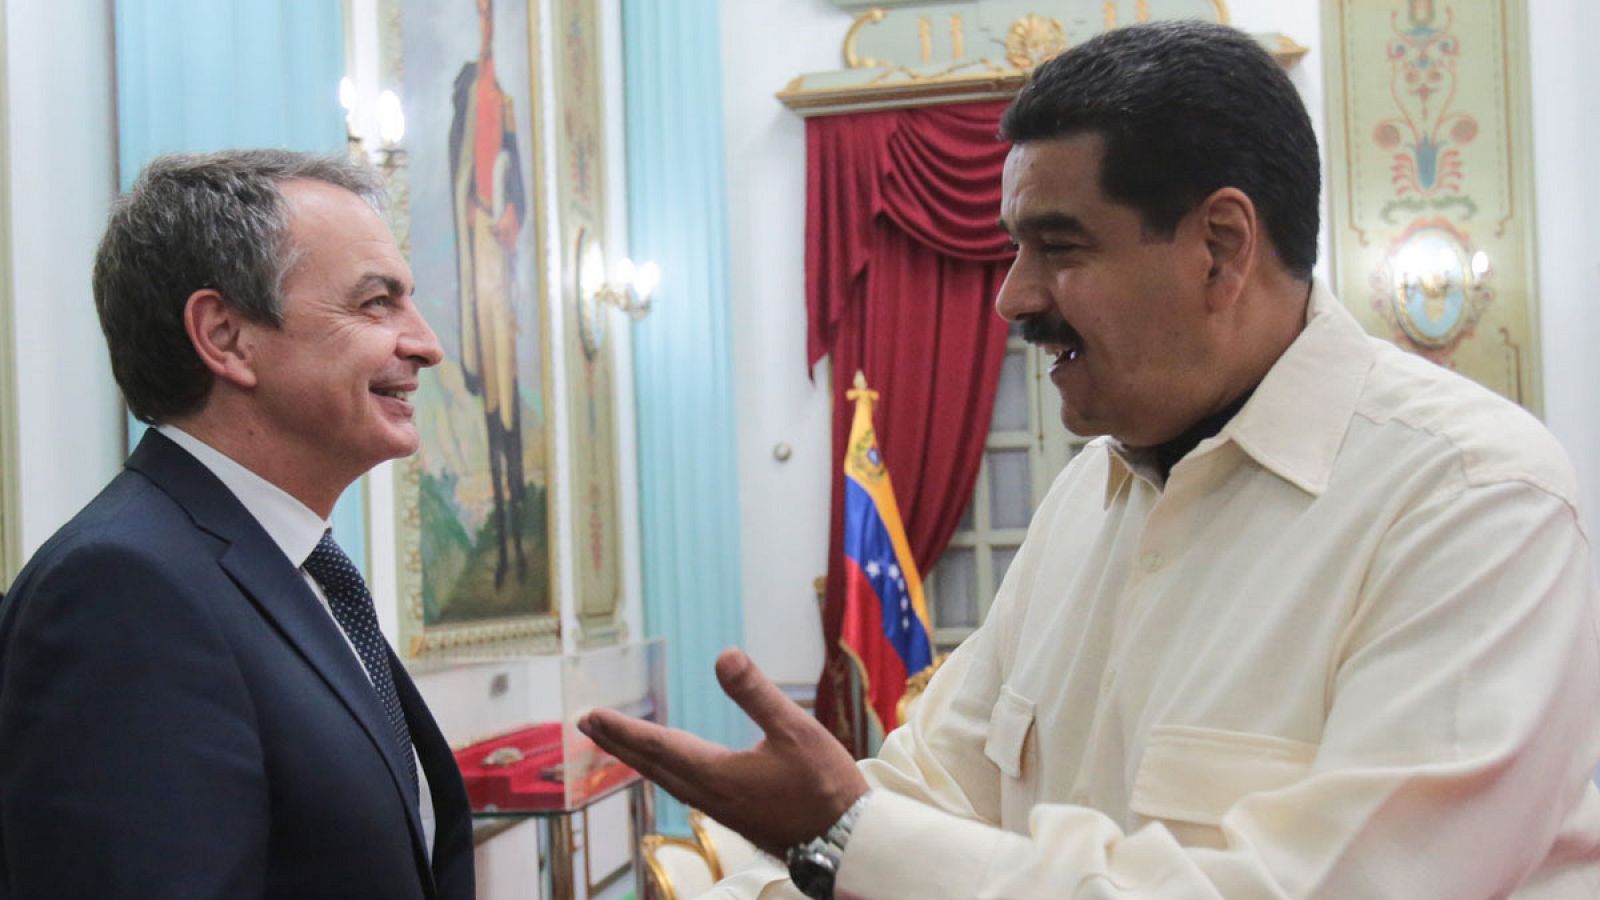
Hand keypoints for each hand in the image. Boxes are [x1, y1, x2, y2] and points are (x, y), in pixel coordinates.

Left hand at [577, 647, 869, 855]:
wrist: (846, 840)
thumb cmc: (825, 784)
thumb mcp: (794, 729)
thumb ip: (756, 692)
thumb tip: (723, 655)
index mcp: (717, 774)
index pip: (658, 746)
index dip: (623, 729)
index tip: (591, 716)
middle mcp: (710, 796)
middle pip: (653, 766)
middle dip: (619, 744)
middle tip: (588, 724)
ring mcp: (722, 810)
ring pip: (668, 780)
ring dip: (640, 758)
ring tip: (620, 743)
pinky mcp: (736, 816)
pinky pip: (686, 789)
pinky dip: (666, 772)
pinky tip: (674, 768)